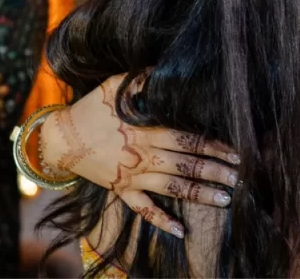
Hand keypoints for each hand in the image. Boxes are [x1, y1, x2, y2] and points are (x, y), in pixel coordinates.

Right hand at [38, 74, 240, 237]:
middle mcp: (144, 155)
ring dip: (200, 194)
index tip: (234, 151)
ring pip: (173, 188)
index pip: (187, 139)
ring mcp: (133, 176)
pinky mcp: (122, 191)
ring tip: (225, 199)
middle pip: (186, 165)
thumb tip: (167, 69)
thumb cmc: (92, 108)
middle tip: (239, 177)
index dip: (213, 146)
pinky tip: (181, 231)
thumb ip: (143, 79)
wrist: (60, 138)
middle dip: (215, 171)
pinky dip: (161, 221)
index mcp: (146, 130)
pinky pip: (143, 209)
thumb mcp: (116, 86)